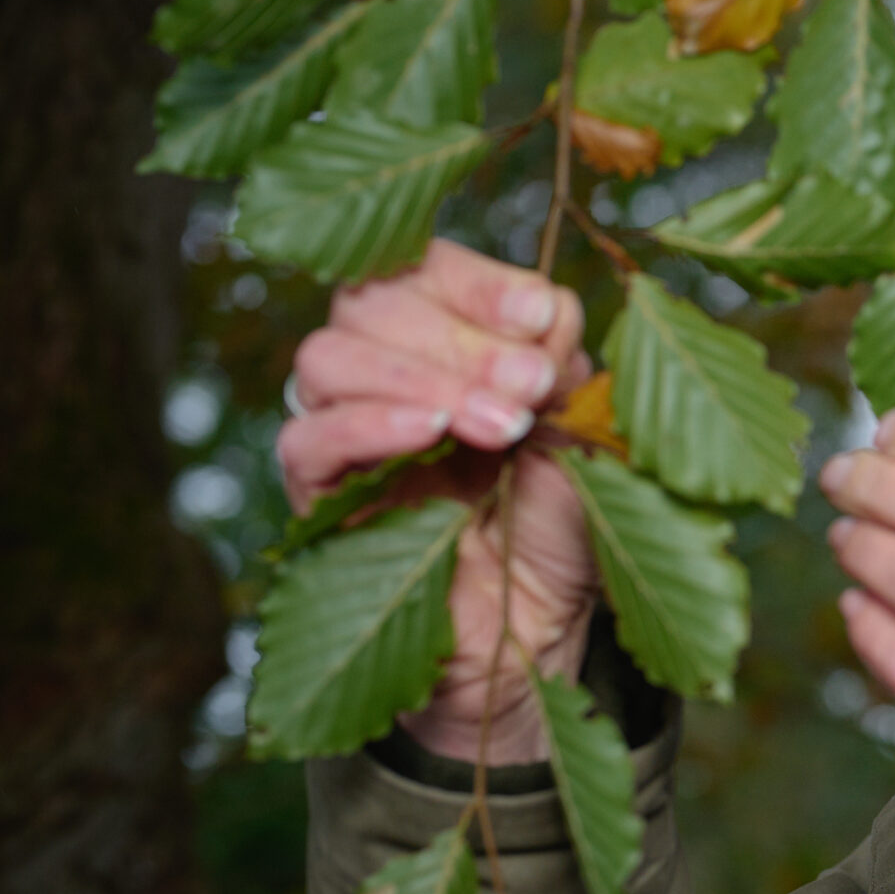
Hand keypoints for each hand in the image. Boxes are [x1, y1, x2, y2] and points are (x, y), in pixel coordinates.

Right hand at [277, 239, 599, 764]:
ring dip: (422, 377)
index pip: (424, 263)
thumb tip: (545, 311)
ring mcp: (347, 431)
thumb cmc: (566, 523)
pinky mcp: (318, 497)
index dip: (480, 280)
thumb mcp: (587, 429)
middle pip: (372, 299)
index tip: (545, 318)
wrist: (542, 630)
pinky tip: (430, 436)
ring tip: (497, 426)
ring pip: (328, 355)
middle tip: (531, 389)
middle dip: (464, 337)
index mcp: (453, 337)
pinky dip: (368, 424)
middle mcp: (390, 370)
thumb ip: (564, 361)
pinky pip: (307, 438)